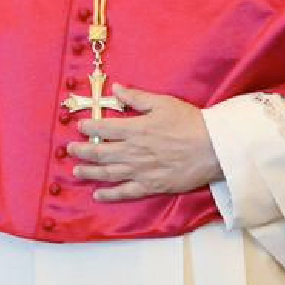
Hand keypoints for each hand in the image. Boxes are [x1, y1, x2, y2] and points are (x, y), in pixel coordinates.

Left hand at [66, 86, 220, 201]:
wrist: (213, 148)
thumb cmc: (190, 123)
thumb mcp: (162, 103)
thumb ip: (137, 97)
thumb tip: (116, 88)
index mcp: (135, 129)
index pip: (104, 127)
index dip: (89, 127)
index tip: (79, 126)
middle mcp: (133, 151)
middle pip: (100, 152)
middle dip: (82, 150)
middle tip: (70, 150)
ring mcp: (140, 170)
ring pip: (108, 172)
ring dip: (90, 172)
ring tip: (77, 171)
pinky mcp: (151, 185)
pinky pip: (125, 192)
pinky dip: (110, 194)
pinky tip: (98, 195)